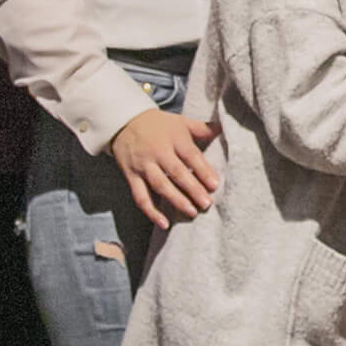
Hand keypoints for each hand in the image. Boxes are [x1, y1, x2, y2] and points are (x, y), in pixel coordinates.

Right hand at [109, 108, 220, 225]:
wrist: (123, 122)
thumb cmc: (157, 124)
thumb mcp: (180, 122)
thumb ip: (201, 128)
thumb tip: (222, 129)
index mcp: (173, 138)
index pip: (190, 155)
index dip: (203, 170)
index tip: (215, 184)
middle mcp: (158, 152)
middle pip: (176, 172)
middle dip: (192, 189)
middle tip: (206, 203)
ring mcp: (143, 165)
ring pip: (160, 185)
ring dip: (176, 200)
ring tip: (192, 212)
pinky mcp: (131, 176)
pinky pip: (140, 196)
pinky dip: (151, 212)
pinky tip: (164, 224)